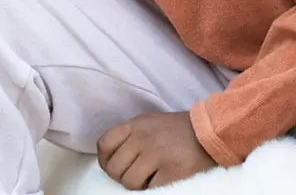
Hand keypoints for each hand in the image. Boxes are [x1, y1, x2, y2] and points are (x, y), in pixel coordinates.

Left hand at [97, 111, 216, 189]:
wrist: (207, 132)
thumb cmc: (175, 130)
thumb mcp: (146, 123)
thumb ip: (128, 136)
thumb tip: (111, 156)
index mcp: (133, 126)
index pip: (104, 145)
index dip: (104, 161)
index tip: (111, 167)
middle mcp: (141, 139)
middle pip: (115, 168)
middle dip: (121, 176)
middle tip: (133, 176)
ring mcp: (156, 156)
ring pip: (129, 182)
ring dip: (136, 185)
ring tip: (147, 179)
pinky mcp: (172, 173)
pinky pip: (150, 189)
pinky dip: (152, 188)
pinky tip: (160, 181)